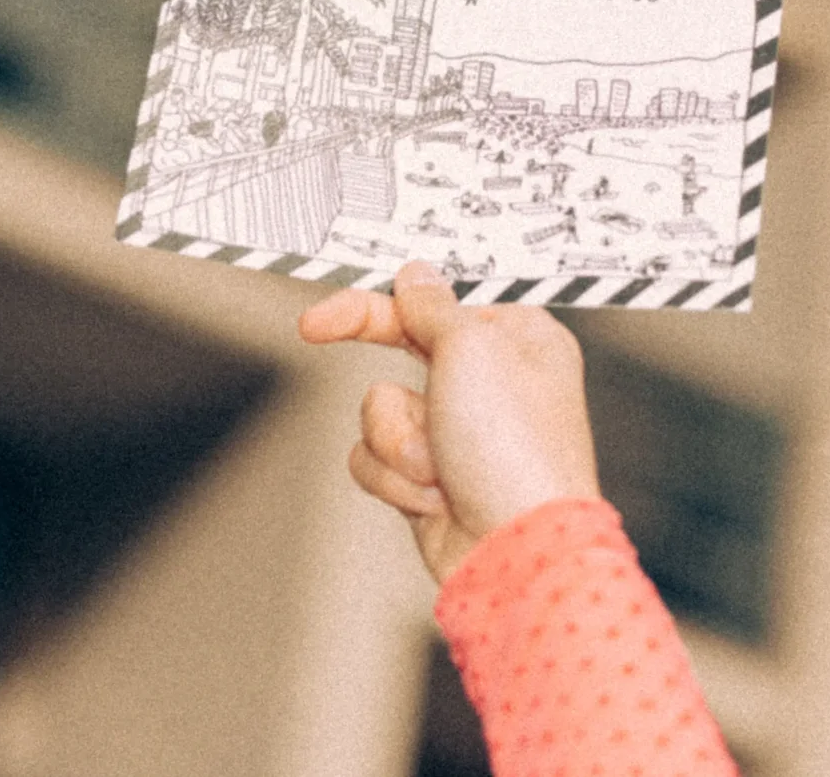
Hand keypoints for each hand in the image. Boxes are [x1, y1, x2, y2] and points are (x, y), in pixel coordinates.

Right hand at [298, 262, 600, 582]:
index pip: (433, 302)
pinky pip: (377, 456)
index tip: (326, 312)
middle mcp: (489, 383)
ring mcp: (458, 434)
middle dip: (386, 381)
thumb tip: (417, 276)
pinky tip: (433, 498)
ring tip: (437, 467)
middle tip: (313, 330)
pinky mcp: (432, 478)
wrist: (517, 554)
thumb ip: (434, 306)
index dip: (376, 302)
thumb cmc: (516, 450)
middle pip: (400, 350)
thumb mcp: (473, 349)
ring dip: (397, 439)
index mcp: (516, 340)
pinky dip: (395, 476)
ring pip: (380, 409)